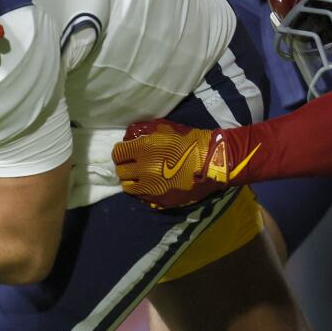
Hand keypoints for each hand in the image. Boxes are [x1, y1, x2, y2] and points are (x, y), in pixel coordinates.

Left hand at [112, 119, 229, 208]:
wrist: (213, 162)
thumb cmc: (191, 141)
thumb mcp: (166, 130)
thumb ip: (146, 134)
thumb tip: (133, 137)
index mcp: (144, 149)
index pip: (117, 153)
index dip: (121, 151)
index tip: (126, 151)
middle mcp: (144, 170)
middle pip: (121, 171)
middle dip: (124, 166)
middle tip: (132, 164)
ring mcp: (152, 188)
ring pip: (128, 187)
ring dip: (132, 181)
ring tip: (140, 177)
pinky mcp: (161, 200)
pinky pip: (143, 198)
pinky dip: (144, 192)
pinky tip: (151, 186)